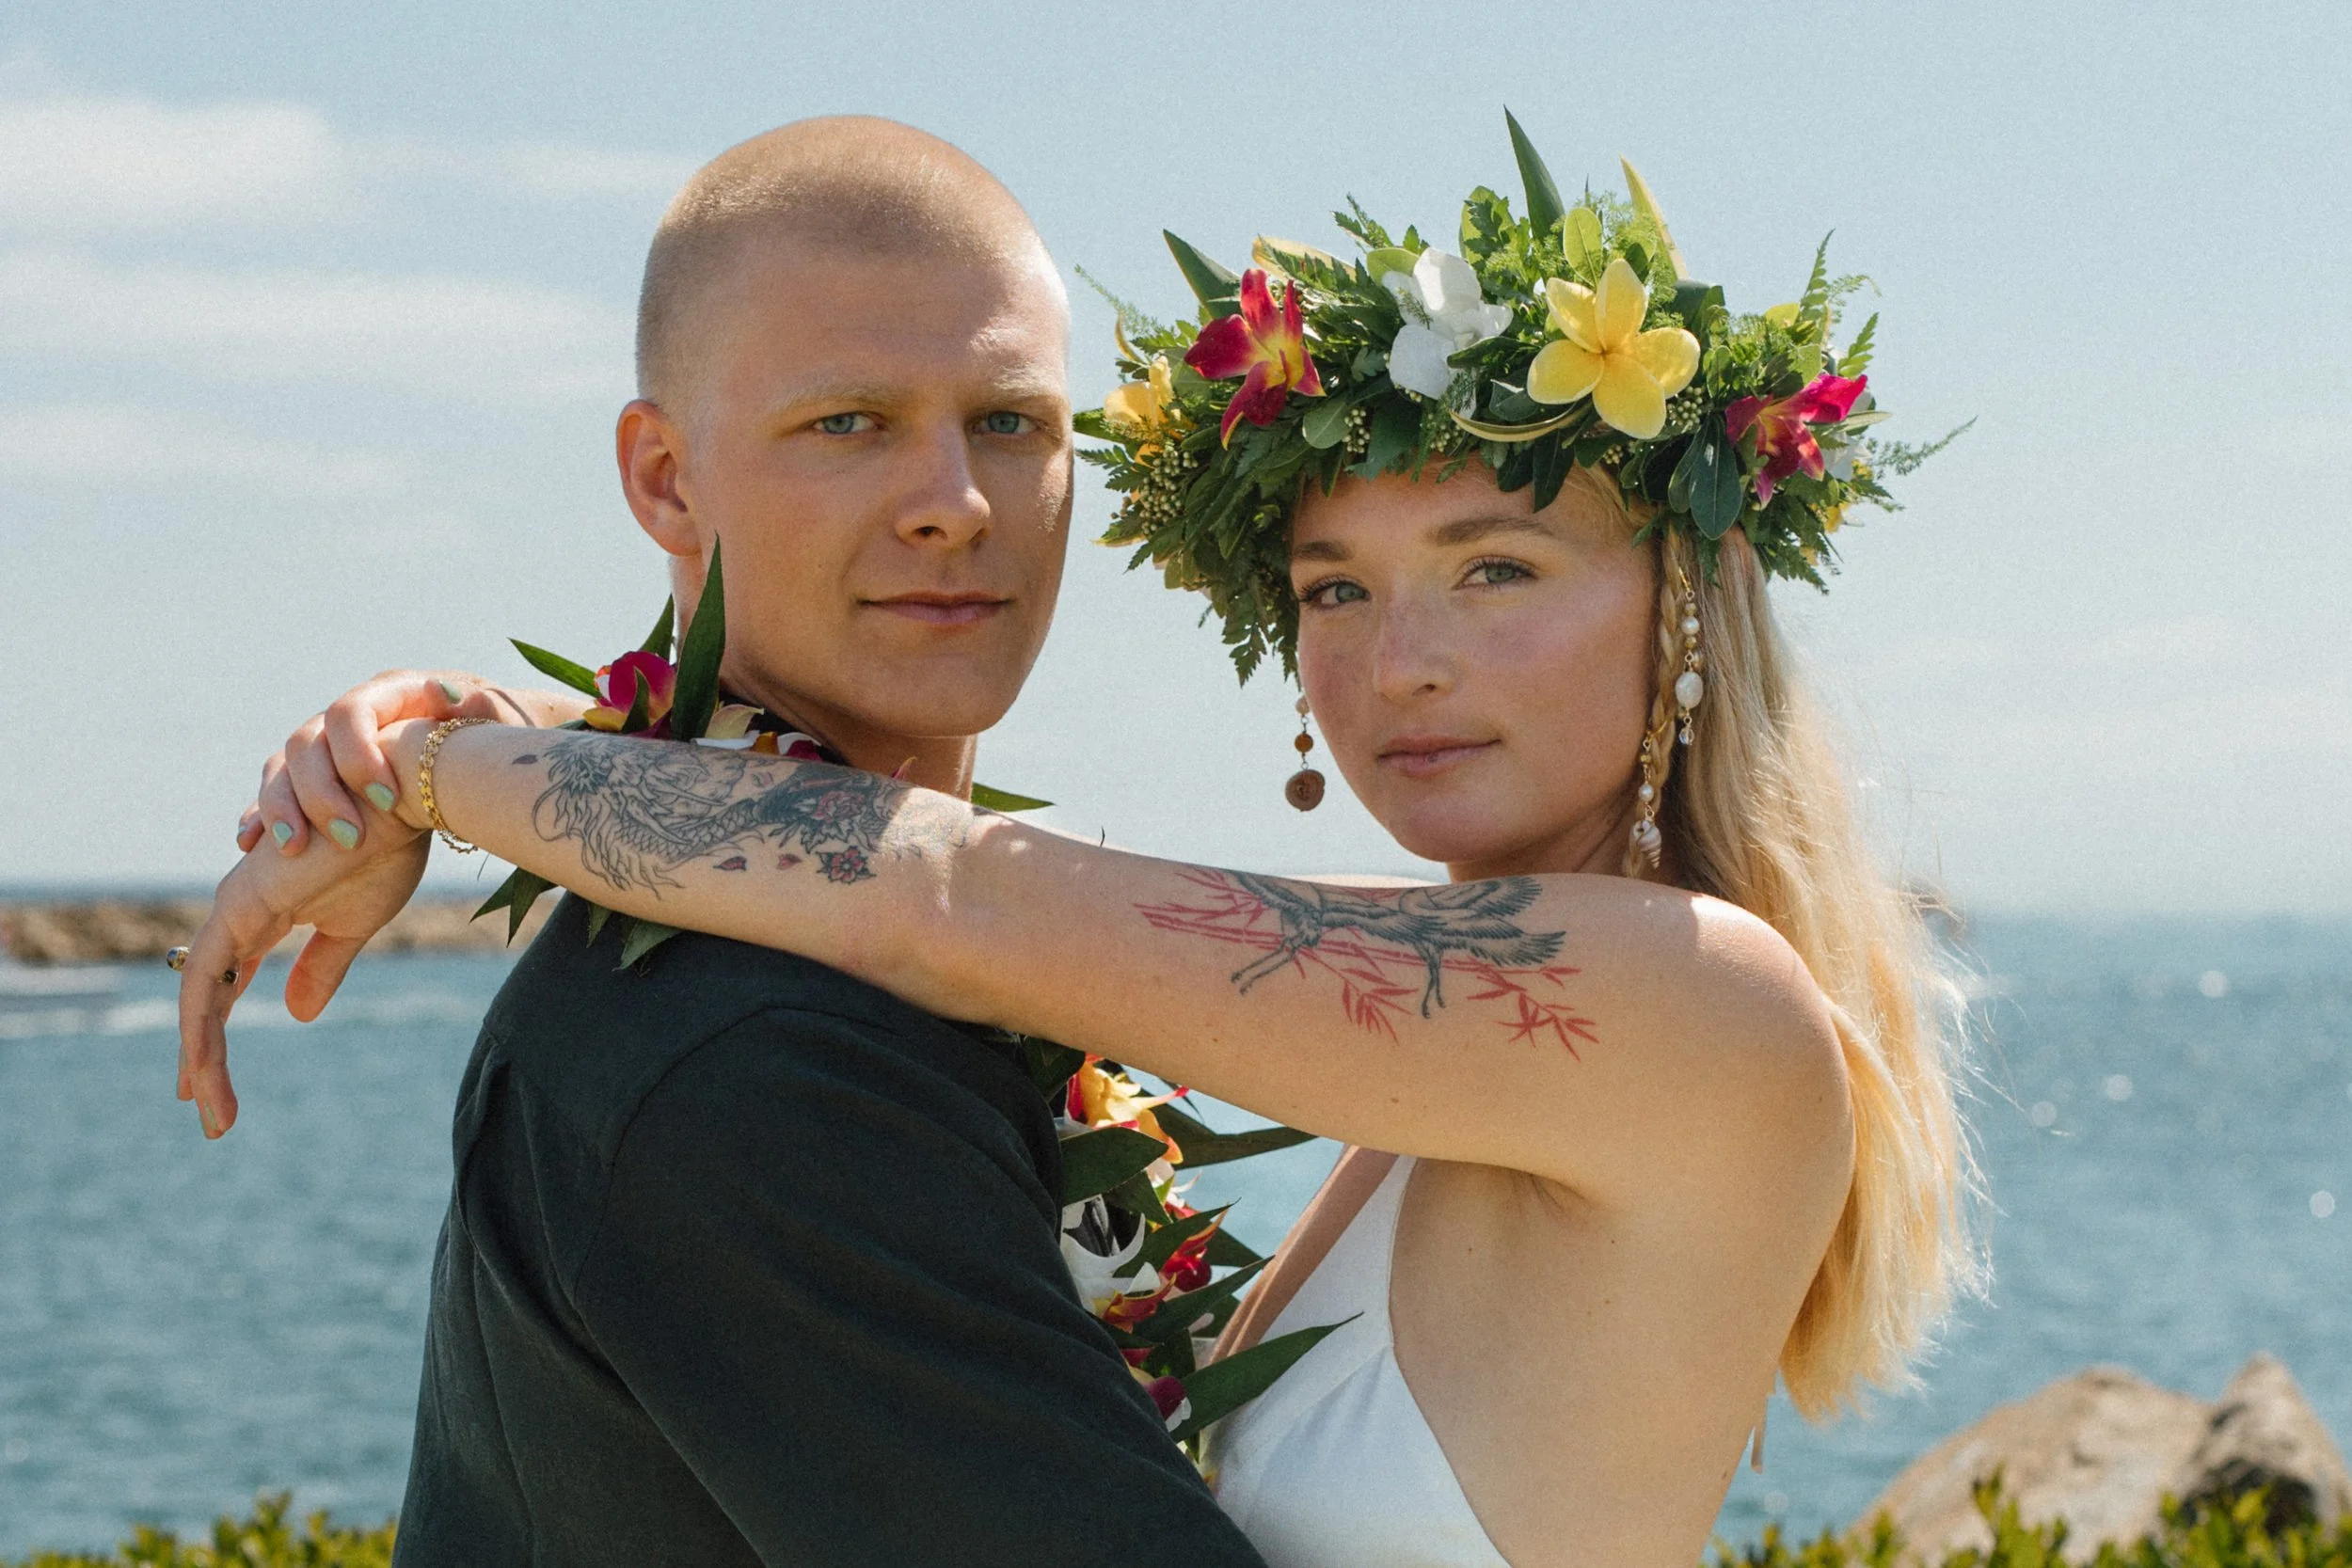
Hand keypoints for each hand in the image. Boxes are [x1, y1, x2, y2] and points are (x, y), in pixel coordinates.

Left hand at [177, 819, 428, 1138]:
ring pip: (198, 999)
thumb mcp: (357, 924)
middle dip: (200, 1058)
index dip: (219, 1033)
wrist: (401, 797)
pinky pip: (205, 982)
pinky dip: (202, 1027)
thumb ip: (323, 966)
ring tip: (207, 1108)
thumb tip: (297, 1015)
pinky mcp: (238, 909)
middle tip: (200, 1111)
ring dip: (201, 1057)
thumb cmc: (387, 845)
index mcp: (267, 915)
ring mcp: (235, 909)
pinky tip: (204, 1065)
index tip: (215, 1085)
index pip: (229, 986)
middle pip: (205, 998)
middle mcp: (240, 911)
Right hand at [234, 671, 573, 856]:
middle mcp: (347, 715)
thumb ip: (487, 712)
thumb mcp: (498, 719)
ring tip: (293, 850)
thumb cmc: (493, 729)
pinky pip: (275, 794)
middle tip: (350, 838)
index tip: (387, 799)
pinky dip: (261, 816)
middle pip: (307, 745)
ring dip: (283, 809)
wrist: (481, 744)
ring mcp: (326, 744)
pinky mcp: (314, 777)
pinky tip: (250, 843)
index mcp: (390, 692)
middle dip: (322, 793)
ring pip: (282, 770)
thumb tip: (476, 701)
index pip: (351, 713)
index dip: (358, 753)